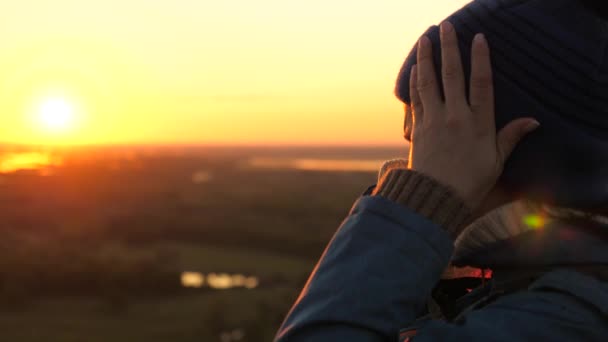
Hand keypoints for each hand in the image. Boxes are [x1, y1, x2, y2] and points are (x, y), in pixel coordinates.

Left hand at [408, 21, 538, 208]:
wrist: (435, 199)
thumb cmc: (470, 183)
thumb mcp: (496, 162)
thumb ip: (511, 137)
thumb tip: (533, 121)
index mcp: (479, 123)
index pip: (481, 83)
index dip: (480, 59)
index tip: (478, 38)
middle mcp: (455, 116)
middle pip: (452, 75)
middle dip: (449, 48)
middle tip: (446, 27)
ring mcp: (433, 121)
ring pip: (429, 82)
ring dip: (426, 58)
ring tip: (426, 38)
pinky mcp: (418, 128)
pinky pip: (416, 99)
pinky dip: (415, 82)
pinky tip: (415, 69)